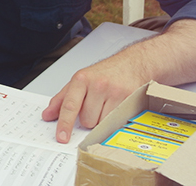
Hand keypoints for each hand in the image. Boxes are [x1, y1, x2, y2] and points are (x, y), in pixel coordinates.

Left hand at [41, 19, 195, 143]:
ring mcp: (117, 91)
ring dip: (104, 122)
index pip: (70, 100)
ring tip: (111, 111)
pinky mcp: (133, 98)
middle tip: (96, 113)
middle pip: (86, 116)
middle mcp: (100, 83)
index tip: (58, 134)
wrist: (147, 61)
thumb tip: (48, 113)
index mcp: (85, 77)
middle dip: (88, 121)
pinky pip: (120, 119)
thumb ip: (66, 95)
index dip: (63, 119)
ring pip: (102, 121)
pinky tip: (119, 117)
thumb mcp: (86, 79)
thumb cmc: (114, 72)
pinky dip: (117, 123)